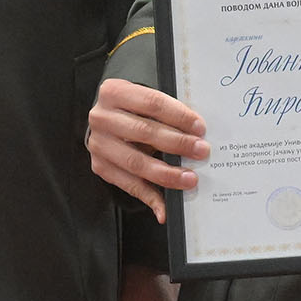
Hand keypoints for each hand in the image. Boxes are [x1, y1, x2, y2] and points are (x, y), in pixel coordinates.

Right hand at [87, 78, 207, 221]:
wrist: (102, 120)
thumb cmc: (131, 108)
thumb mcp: (143, 100)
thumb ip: (165, 111)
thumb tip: (197, 132)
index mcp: (114, 92)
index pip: (152, 103)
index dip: (178, 115)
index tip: (200, 128)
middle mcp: (102, 118)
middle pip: (144, 131)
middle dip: (177, 143)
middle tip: (201, 151)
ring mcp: (98, 144)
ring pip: (136, 162)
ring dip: (166, 173)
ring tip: (189, 178)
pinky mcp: (100, 166)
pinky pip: (128, 185)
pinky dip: (150, 197)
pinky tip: (165, 207)